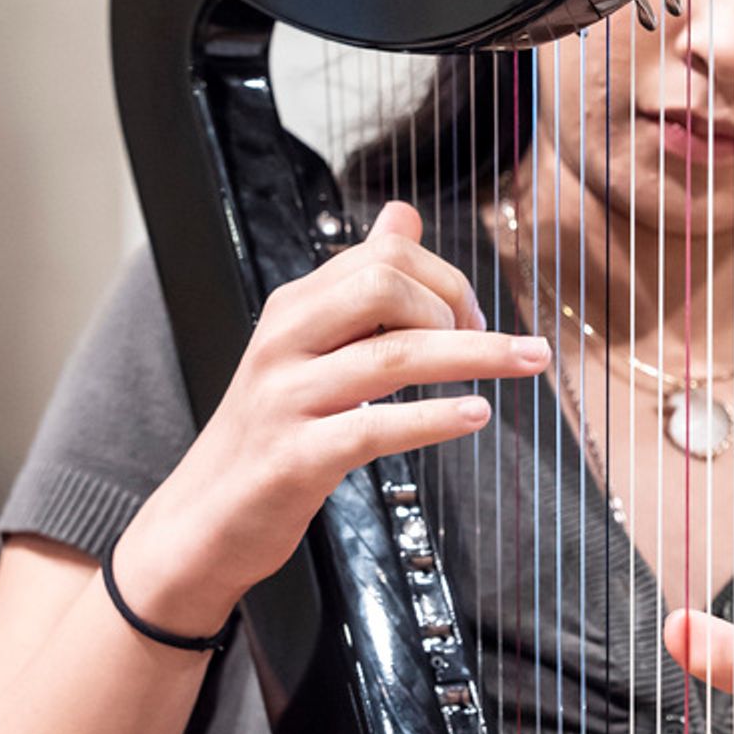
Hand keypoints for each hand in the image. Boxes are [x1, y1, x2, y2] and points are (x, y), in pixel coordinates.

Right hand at [115, 202, 547, 630]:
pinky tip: (476, 416)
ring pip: (392, 356)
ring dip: (475, 356)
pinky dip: (433, 420)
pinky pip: (374, 428)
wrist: (203, 517)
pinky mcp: (294, 458)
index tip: (475, 317)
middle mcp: (285, 341)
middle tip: (492, 344)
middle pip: (384, 286)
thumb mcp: (307, 346)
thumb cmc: (271, 431)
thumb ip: (358, 283)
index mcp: (294, 307)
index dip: (444, 279)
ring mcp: (286, 398)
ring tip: (529, 361)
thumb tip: (403, 215)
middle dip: (456, 306)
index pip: (383, 256)